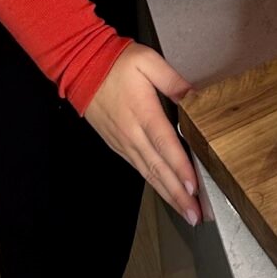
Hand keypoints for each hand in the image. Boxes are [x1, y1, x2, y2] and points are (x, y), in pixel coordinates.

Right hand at [84, 42, 201, 225]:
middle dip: (178, 194)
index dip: (180, 169)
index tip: (194, 188)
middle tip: (195, 215)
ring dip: (167, 193)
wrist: (81, 66)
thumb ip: (173, 80)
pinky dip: (153, 182)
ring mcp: (122, 142)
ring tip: (184, 211)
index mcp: (143, 113)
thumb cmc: (116, 62)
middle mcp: (132, 134)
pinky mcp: (116, 143)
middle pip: (158, 169)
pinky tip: (164, 190)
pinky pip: (138, 167)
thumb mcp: (148, 61)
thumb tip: (195, 97)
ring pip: (148, 173)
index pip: (166, 146)